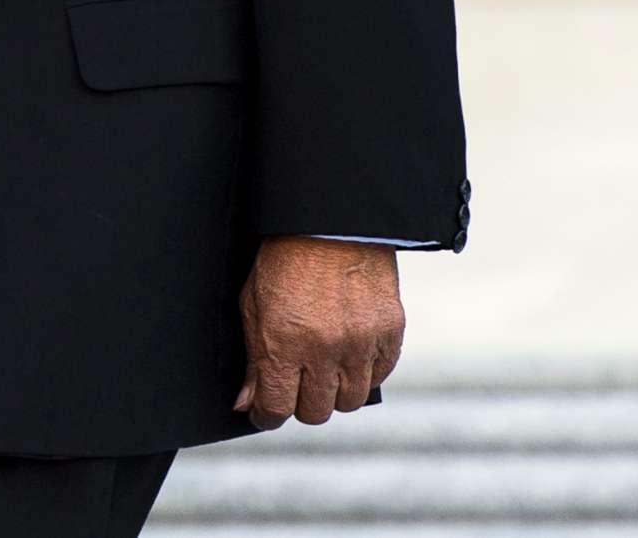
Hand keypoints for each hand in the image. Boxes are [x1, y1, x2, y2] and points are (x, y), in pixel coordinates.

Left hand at [235, 236, 403, 427]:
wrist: (329, 223)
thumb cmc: (283, 260)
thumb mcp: (252, 303)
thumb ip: (253, 357)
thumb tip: (247, 401)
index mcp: (283, 343)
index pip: (277, 407)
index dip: (266, 413)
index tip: (264, 410)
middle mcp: (325, 350)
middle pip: (315, 412)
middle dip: (300, 404)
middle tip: (294, 386)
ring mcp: (361, 344)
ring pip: (348, 401)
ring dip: (333, 392)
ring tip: (322, 370)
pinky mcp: (390, 333)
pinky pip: (378, 376)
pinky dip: (363, 372)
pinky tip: (348, 354)